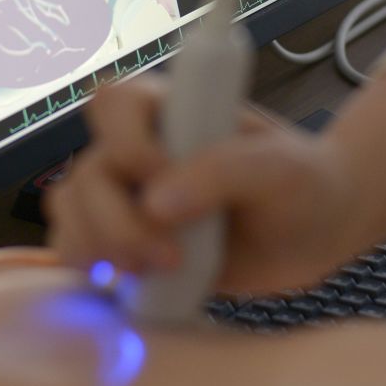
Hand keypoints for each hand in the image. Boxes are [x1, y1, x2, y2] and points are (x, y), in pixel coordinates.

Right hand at [45, 77, 361, 293]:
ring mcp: (125, 197)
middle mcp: (136, 149)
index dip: (128, 145)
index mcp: (168, 110)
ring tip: (158, 271)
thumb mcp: (280, 168)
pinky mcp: (125, 242)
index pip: (113, 103)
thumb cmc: (301, 182)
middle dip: (119, 224)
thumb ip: (223, 171)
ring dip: (104, 250)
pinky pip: (78, 251)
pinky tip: (141, 282)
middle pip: (85, 176)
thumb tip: (156, 203)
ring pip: (70, 215)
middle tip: (171, 256)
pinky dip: (96, 271)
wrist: (314, 231)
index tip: (167, 179)